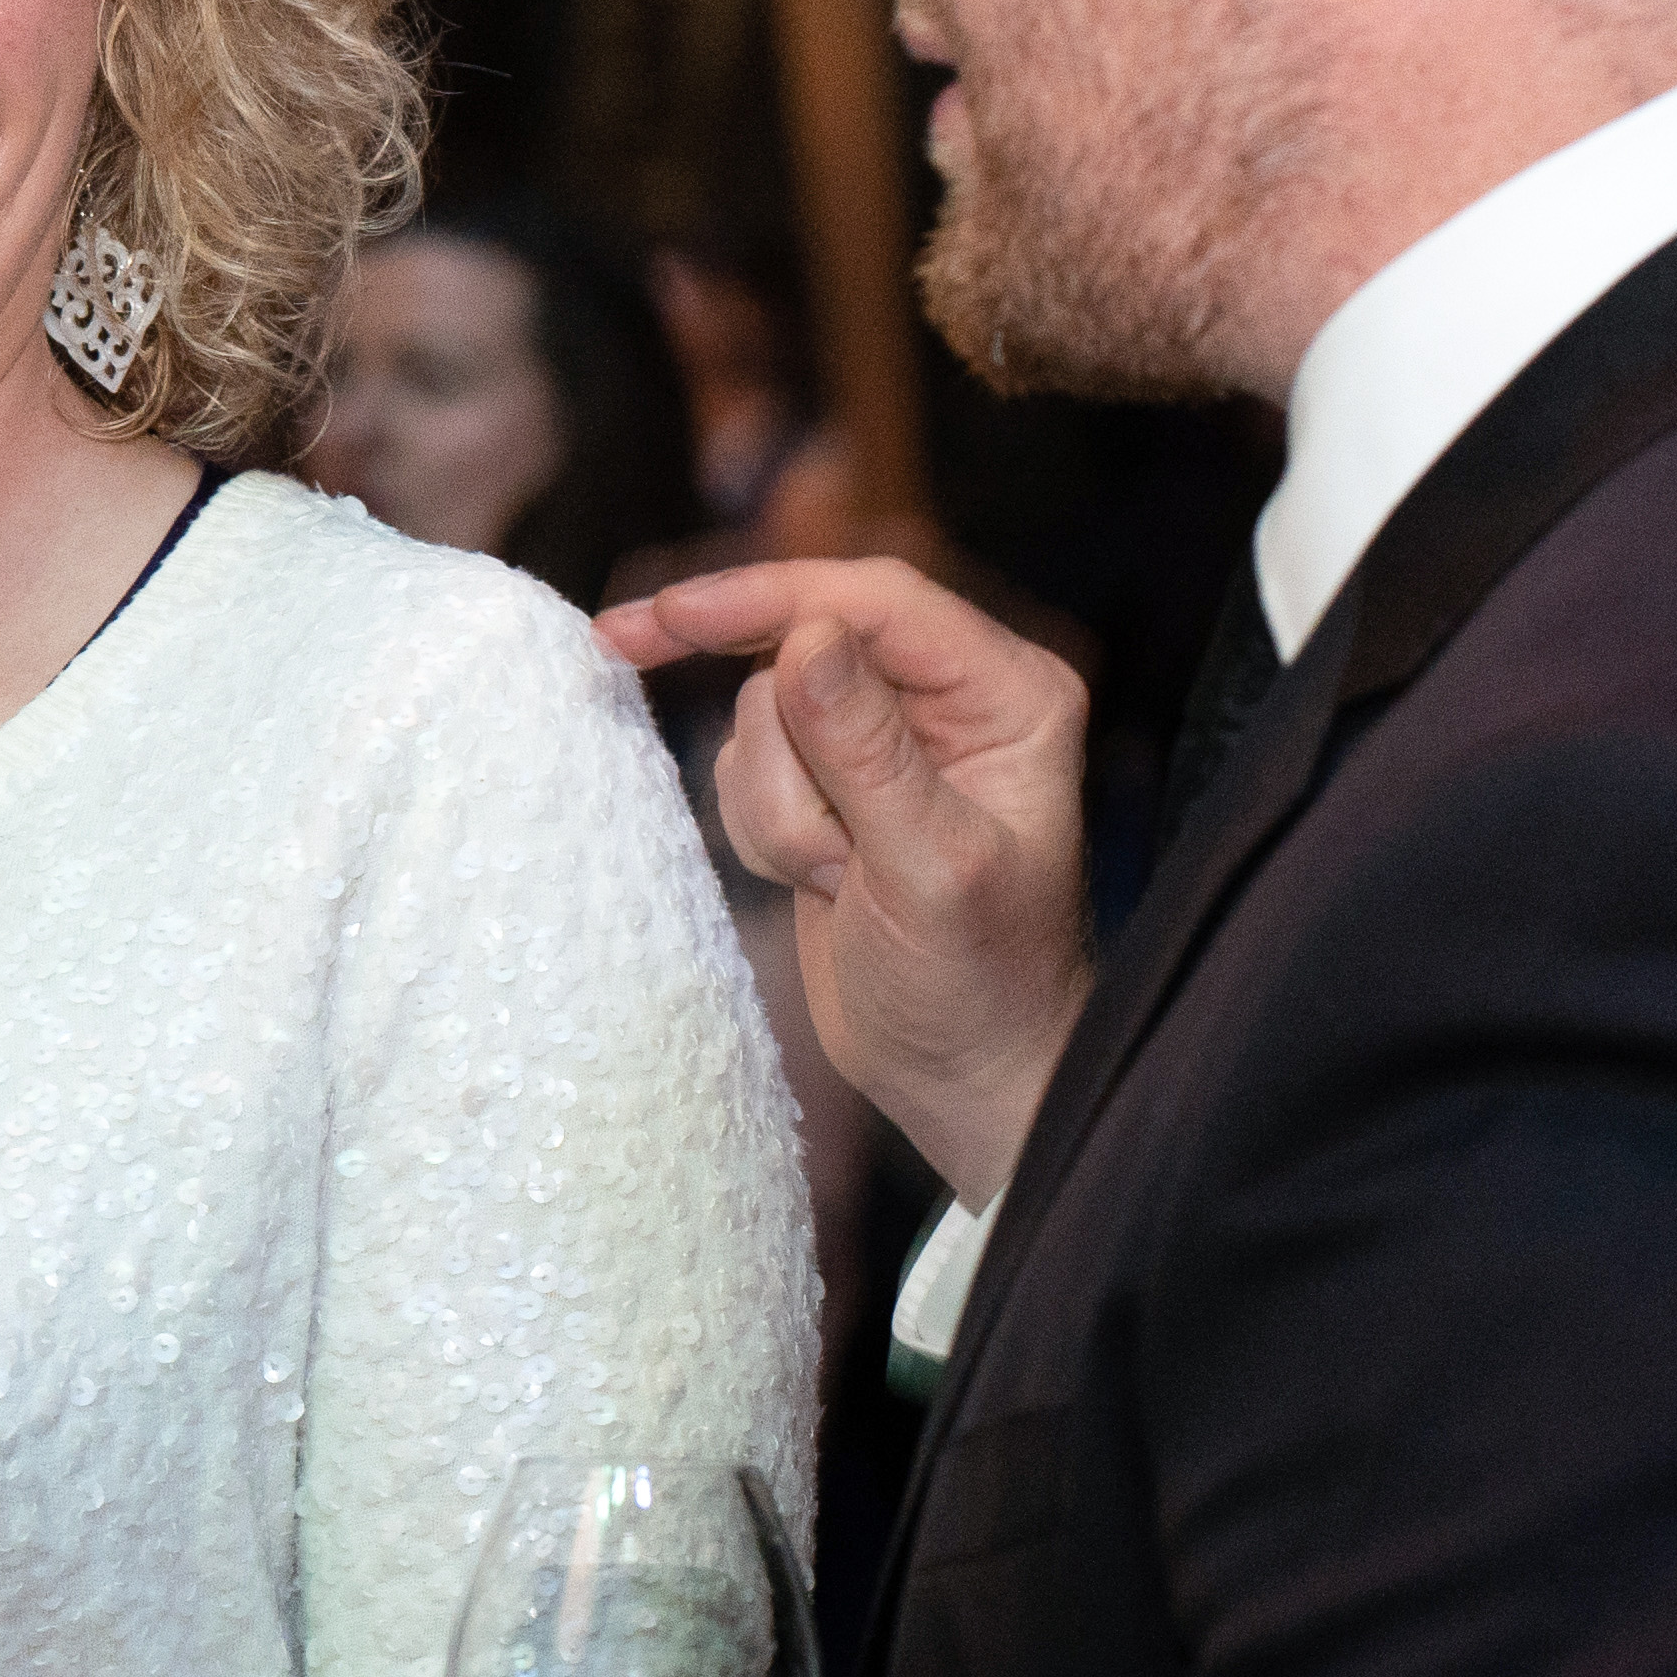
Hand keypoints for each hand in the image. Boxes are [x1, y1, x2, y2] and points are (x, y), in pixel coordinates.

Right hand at [602, 560, 1091, 1201]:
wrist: (965, 1076)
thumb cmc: (983, 986)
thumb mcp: (930, 872)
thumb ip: (866, 751)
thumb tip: (805, 636)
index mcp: (1007, 694)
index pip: (875, 599)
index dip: (765, 599)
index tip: (669, 616)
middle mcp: (949, 697)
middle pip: (799, 648)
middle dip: (787, 759)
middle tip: (818, 859)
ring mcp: (883, 737)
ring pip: (761, 711)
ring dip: (778, 809)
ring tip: (843, 883)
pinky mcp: (831, 781)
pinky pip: (745, 762)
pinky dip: (762, 829)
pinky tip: (822, 884)